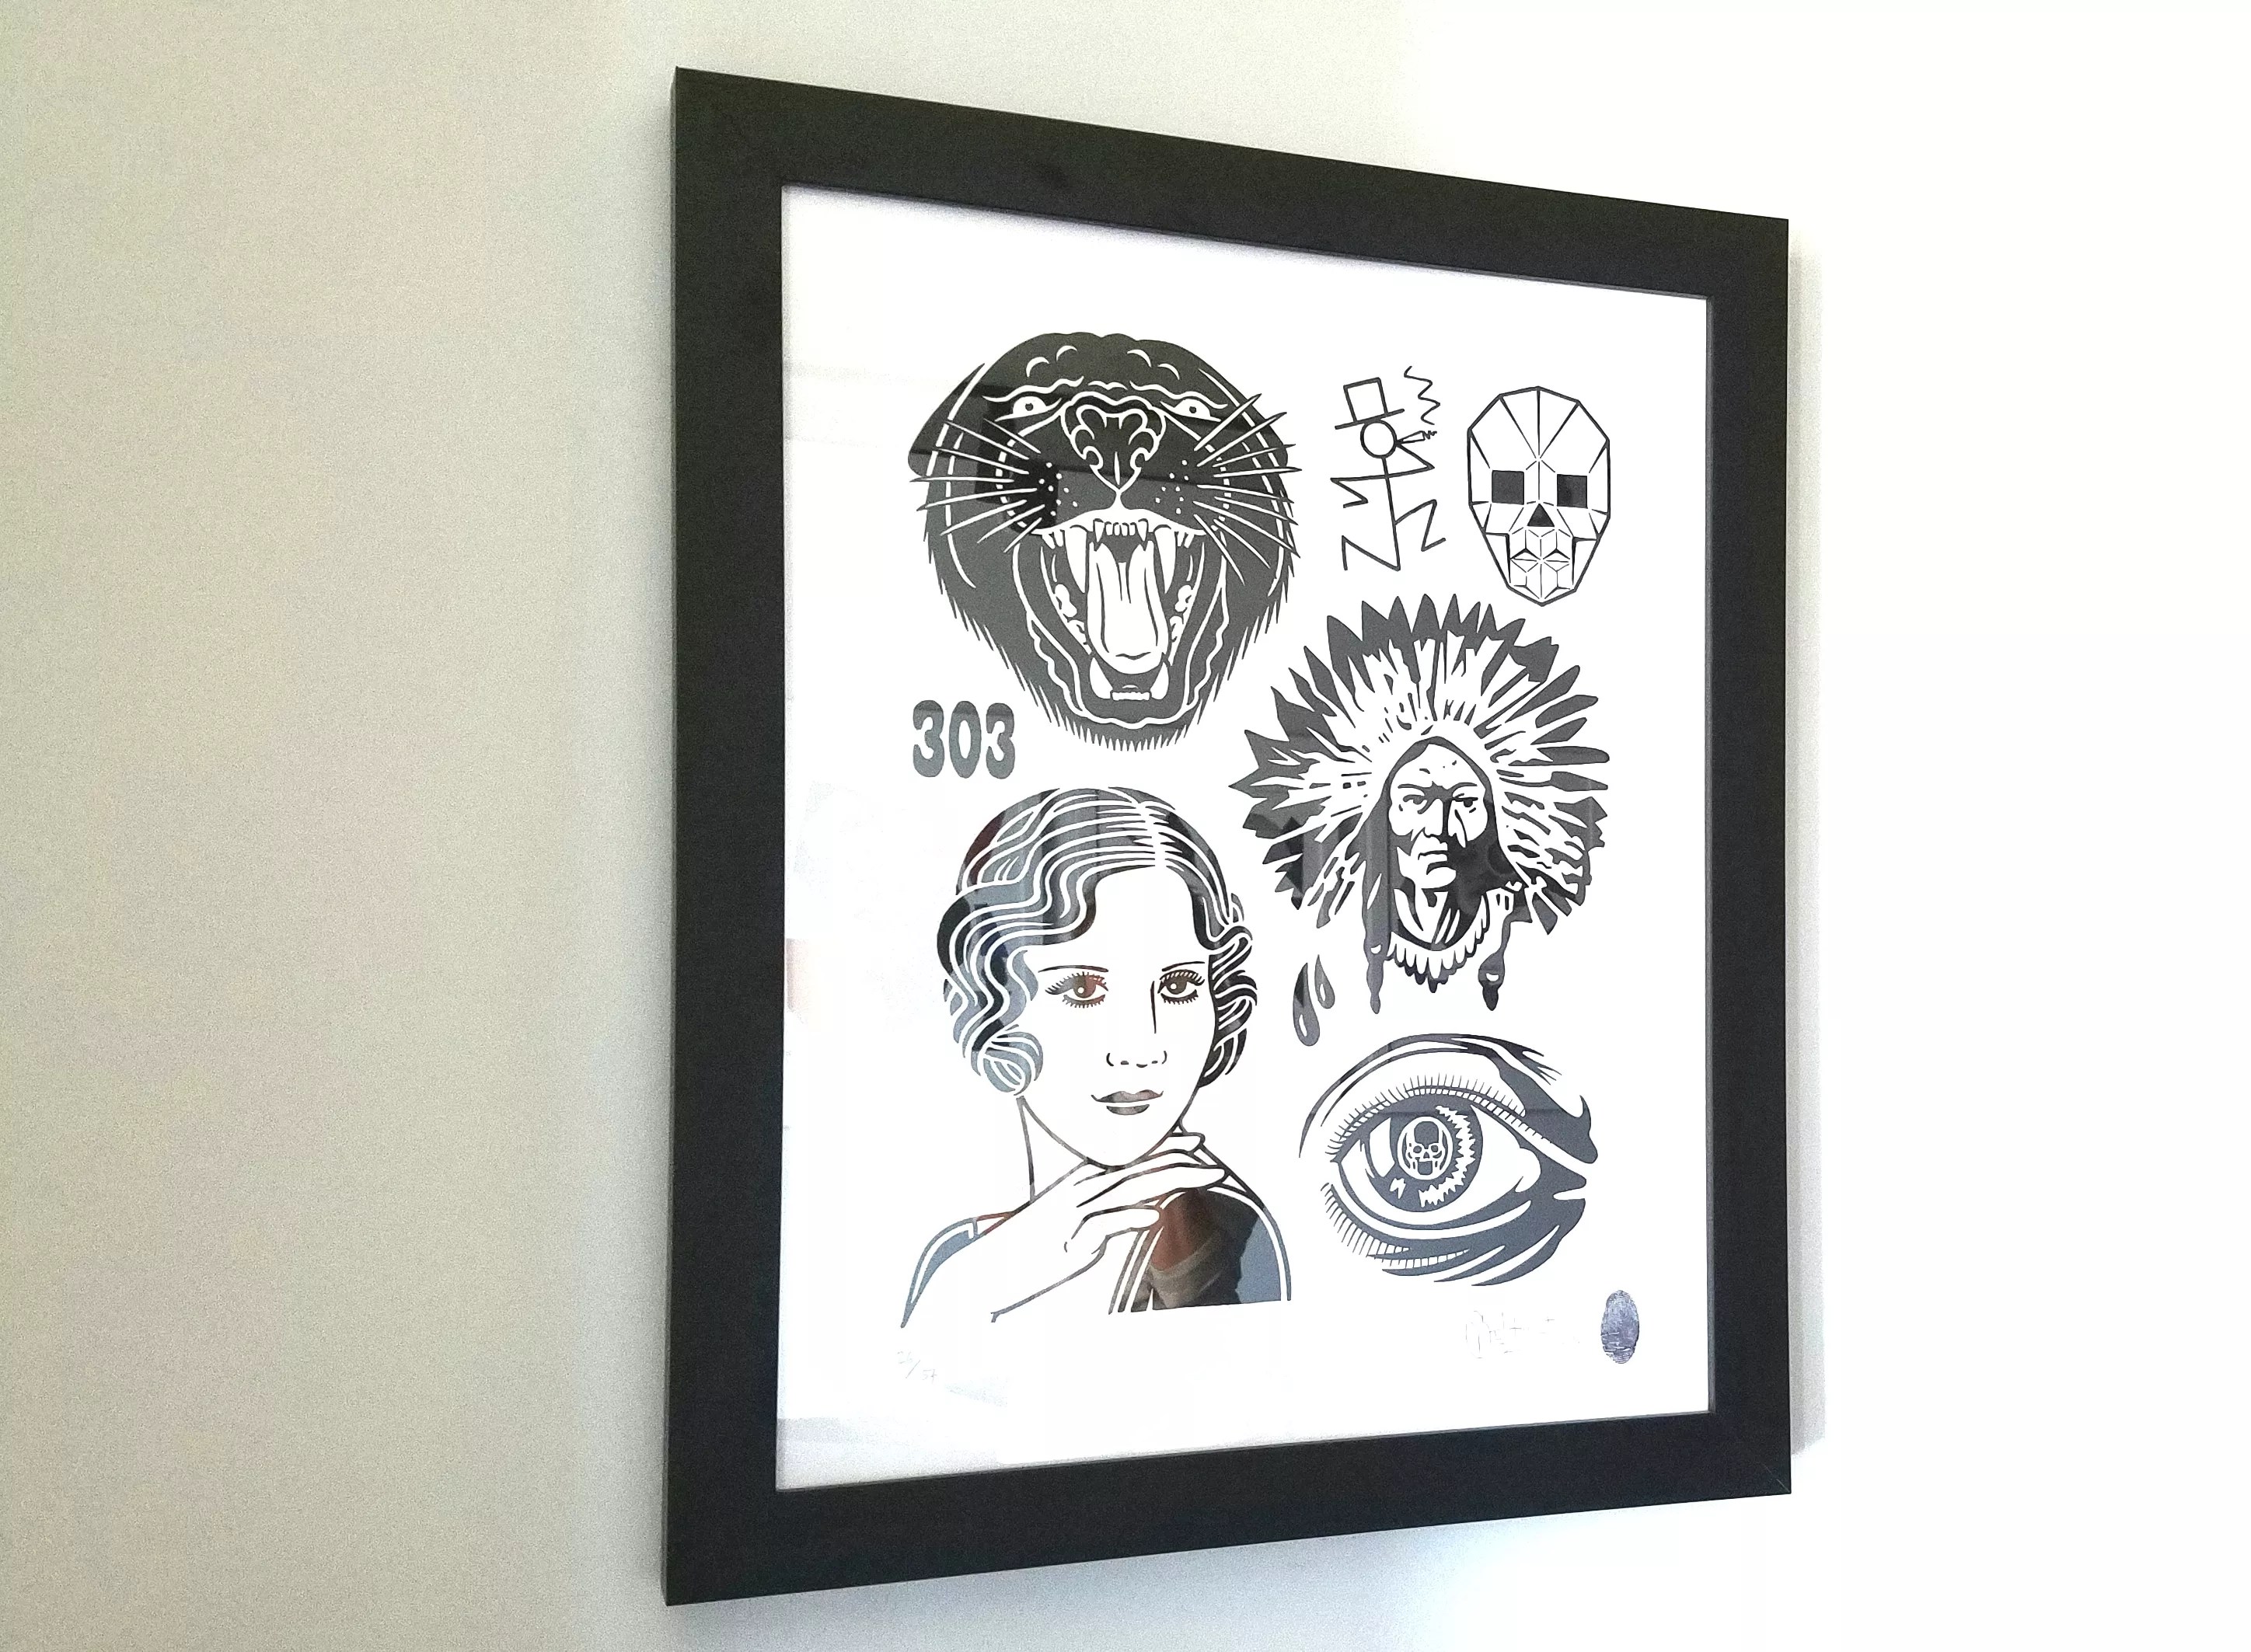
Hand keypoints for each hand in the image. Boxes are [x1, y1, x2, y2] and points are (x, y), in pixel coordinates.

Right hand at [907, 1133, 1225, 1326]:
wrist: (989, 1269)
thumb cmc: (1031, 1247)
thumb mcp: (1072, 1223)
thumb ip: (1106, 1212)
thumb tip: (1142, 1208)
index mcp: (1082, 1185)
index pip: (1132, 1161)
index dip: (1167, 1149)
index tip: (1198, 1143)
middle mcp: (1081, 1192)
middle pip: (1138, 1171)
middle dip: (1179, 1161)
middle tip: (1212, 1157)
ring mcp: (1074, 1215)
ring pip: (1129, 1190)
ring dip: (1169, 1180)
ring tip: (1202, 1175)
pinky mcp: (1068, 1241)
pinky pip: (1102, 1225)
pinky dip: (1127, 1218)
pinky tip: (1152, 1215)